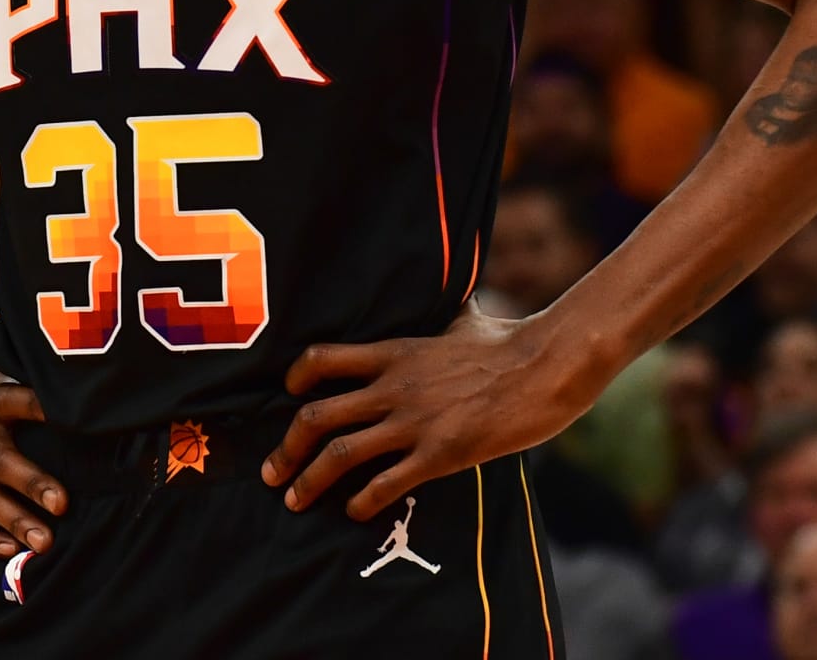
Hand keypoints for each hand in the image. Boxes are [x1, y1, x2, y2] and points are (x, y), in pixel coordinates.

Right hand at [0, 350, 67, 557]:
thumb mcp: (3, 375)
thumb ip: (35, 394)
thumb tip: (87, 404)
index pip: (19, 402)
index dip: (42, 408)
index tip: (69, 418)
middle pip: (2, 462)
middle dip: (33, 485)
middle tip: (62, 506)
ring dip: (14, 521)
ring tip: (44, 543)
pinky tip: (10, 550)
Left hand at [261, 304, 600, 521]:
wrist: (544, 366)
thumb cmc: (508, 341)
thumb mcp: (463, 321)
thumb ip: (443, 319)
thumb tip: (452, 304)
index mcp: (394, 351)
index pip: (322, 358)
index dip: (296, 379)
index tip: (286, 397)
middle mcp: (393, 386)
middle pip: (317, 416)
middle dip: (287, 449)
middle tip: (272, 474)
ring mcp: (414, 421)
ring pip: (341, 453)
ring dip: (310, 481)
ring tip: (295, 500)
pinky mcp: (440, 454)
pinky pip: (386, 482)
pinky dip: (362, 501)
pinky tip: (354, 511)